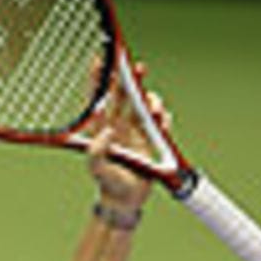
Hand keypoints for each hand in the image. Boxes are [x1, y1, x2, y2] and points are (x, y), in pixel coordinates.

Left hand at [86, 62, 172, 212]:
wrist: (125, 200)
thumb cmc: (107, 183)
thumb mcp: (97, 168)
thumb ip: (97, 152)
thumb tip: (107, 133)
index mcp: (101, 128)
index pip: (98, 97)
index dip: (99, 79)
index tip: (100, 60)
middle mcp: (118, 125)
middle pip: (124, 95)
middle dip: (130, 79)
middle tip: (137, 66)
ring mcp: (135, 131)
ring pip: (144, 106)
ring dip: (150, 100)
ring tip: (154, 105)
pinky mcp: (151, 140)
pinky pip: (159, 122)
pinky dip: (163, 117)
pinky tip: (163, 118)